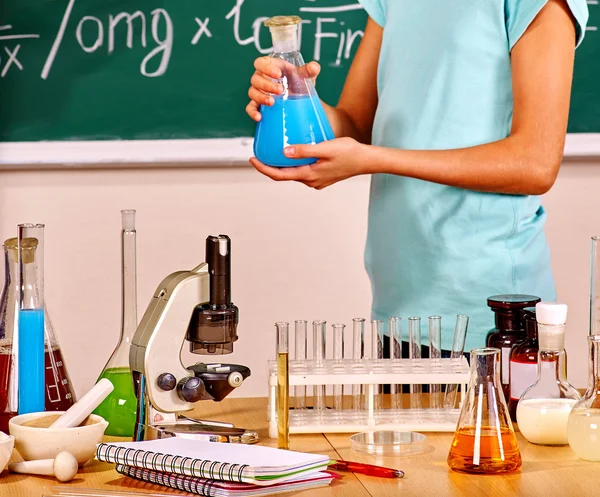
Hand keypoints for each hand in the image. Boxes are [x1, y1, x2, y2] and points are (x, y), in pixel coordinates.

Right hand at [246, 56, 320, 121]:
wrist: (299, 99)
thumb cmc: (297, 83)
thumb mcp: (304, 76)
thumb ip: (308, 70)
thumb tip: (314, 67)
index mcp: (269, 66)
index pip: (261, 63)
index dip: (267, 67)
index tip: (278, 74)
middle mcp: (261, 78)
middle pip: (256, 78)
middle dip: (267, 85)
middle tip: (280, 90)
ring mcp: (258, 91)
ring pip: (252, 92)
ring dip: (261, 97)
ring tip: (272, 102)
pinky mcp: (257, 104)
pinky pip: (250, 107)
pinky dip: (253, 112)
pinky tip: (259, 117)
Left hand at [249, 138, 372, 189]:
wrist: (367, 161)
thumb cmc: (349, 152)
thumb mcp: (326, 148)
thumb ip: (305, 150)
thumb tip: (284, 151)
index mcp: (309, 175)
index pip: (279, 175)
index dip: (264, 168)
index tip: (253, 159)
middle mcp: (311, 181)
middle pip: (284, 175)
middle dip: (270, 166)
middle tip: (259, 154)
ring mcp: (317, 181)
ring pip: (294, 173)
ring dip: (283, 165)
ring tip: (273, 152)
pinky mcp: (322, 177)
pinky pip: (303, 171)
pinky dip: (295, 164)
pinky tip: (294, 154)